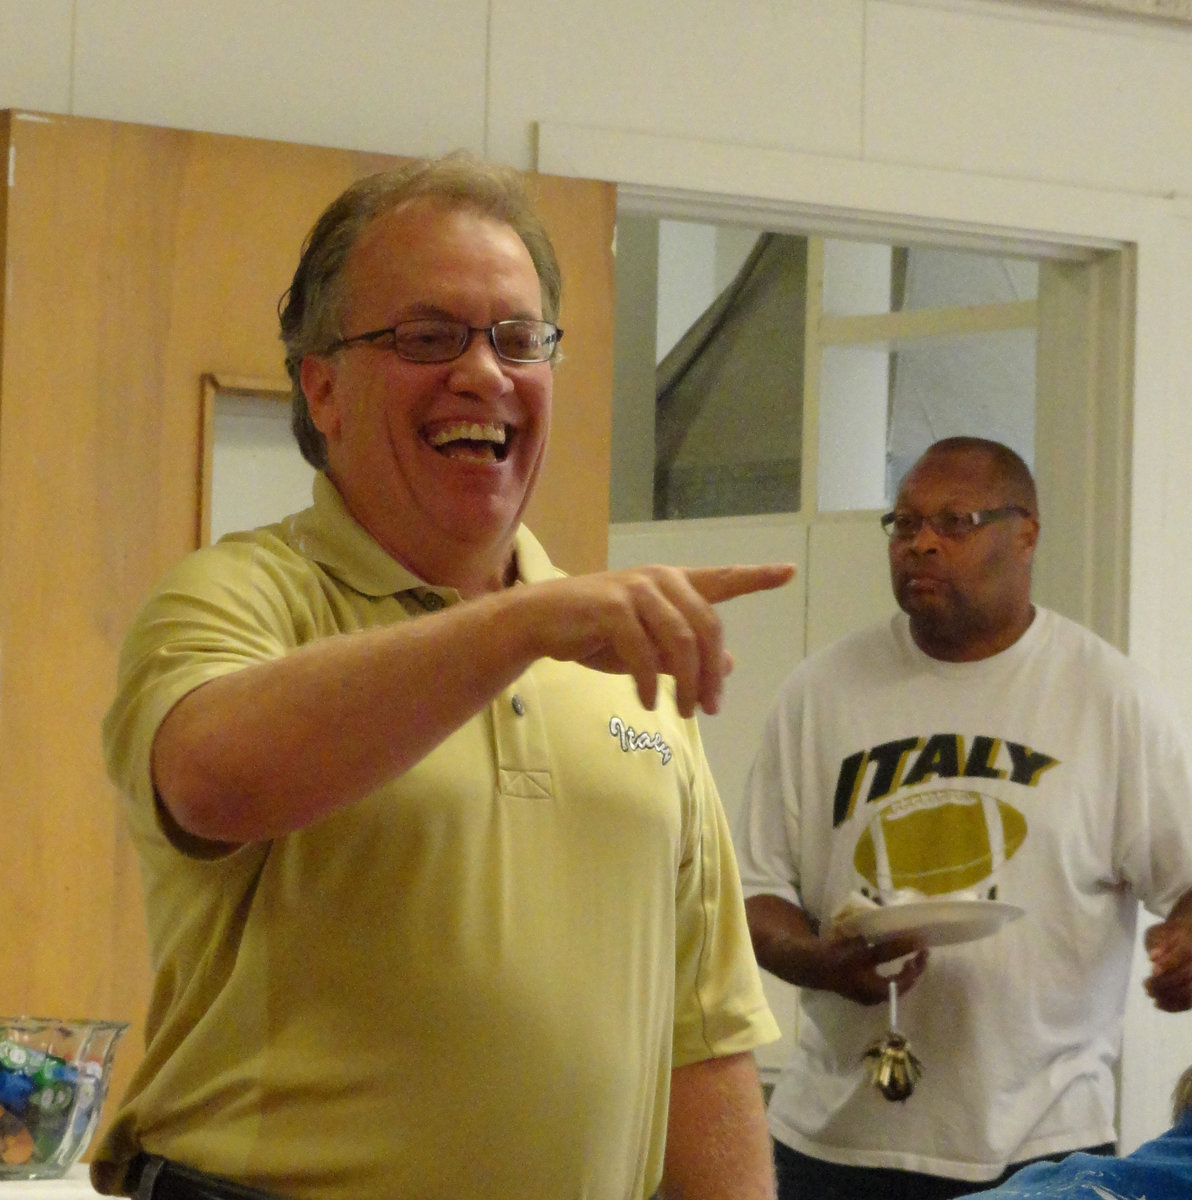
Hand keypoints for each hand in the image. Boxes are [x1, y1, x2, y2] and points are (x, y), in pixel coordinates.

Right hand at [530, 562, 794, 716]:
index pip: (722, 579)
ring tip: (684, 711)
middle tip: (711, 708)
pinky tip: (650, 701)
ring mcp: (635, 591)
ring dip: (687, 683)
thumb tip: (731, 664)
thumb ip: (688, 652)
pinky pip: (644, 651)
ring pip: (680, 640)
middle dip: (712, 672)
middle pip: (707, 626)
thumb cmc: (598, 633)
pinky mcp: (611, 608)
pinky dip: (651, 681)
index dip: (756, 577)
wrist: (542, 623)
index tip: (789, 572)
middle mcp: (659, 580)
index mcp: (673, 584)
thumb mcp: (650, 646)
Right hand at [814, 930, 928, 1006]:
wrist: (811, 965)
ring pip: (892, 983)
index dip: (917, 966)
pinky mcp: (859, 987)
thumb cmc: (838, 959)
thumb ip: (890, 948)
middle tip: (919, 952)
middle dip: (911, 969)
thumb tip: (914, 941)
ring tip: (907, 955)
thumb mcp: (865, 952)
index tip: (923, 949)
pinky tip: (887, 959)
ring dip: (901, 971)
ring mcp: (866, 993)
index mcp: (878, 991)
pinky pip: (882, 981)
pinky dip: (890, 971)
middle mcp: (874, 997)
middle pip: (900, 985)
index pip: (906, 981)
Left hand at [1144, 901, 1191, 1011]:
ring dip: (1168, 996)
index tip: (1153, 971)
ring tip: (1150, 994)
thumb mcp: (1161, 932)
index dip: (1169, 963)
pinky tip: (1158, 1004)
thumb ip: (1158, 942)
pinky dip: (1174, 1006)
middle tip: (1146, 986)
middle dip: (1165, 983)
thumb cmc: (1169, 935)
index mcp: (1190, 939)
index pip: (1185, 952)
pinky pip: (1189, 1002)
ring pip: (1189, 991)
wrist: (1187, 939)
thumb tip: (1152, 959)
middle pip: (1188, 975)